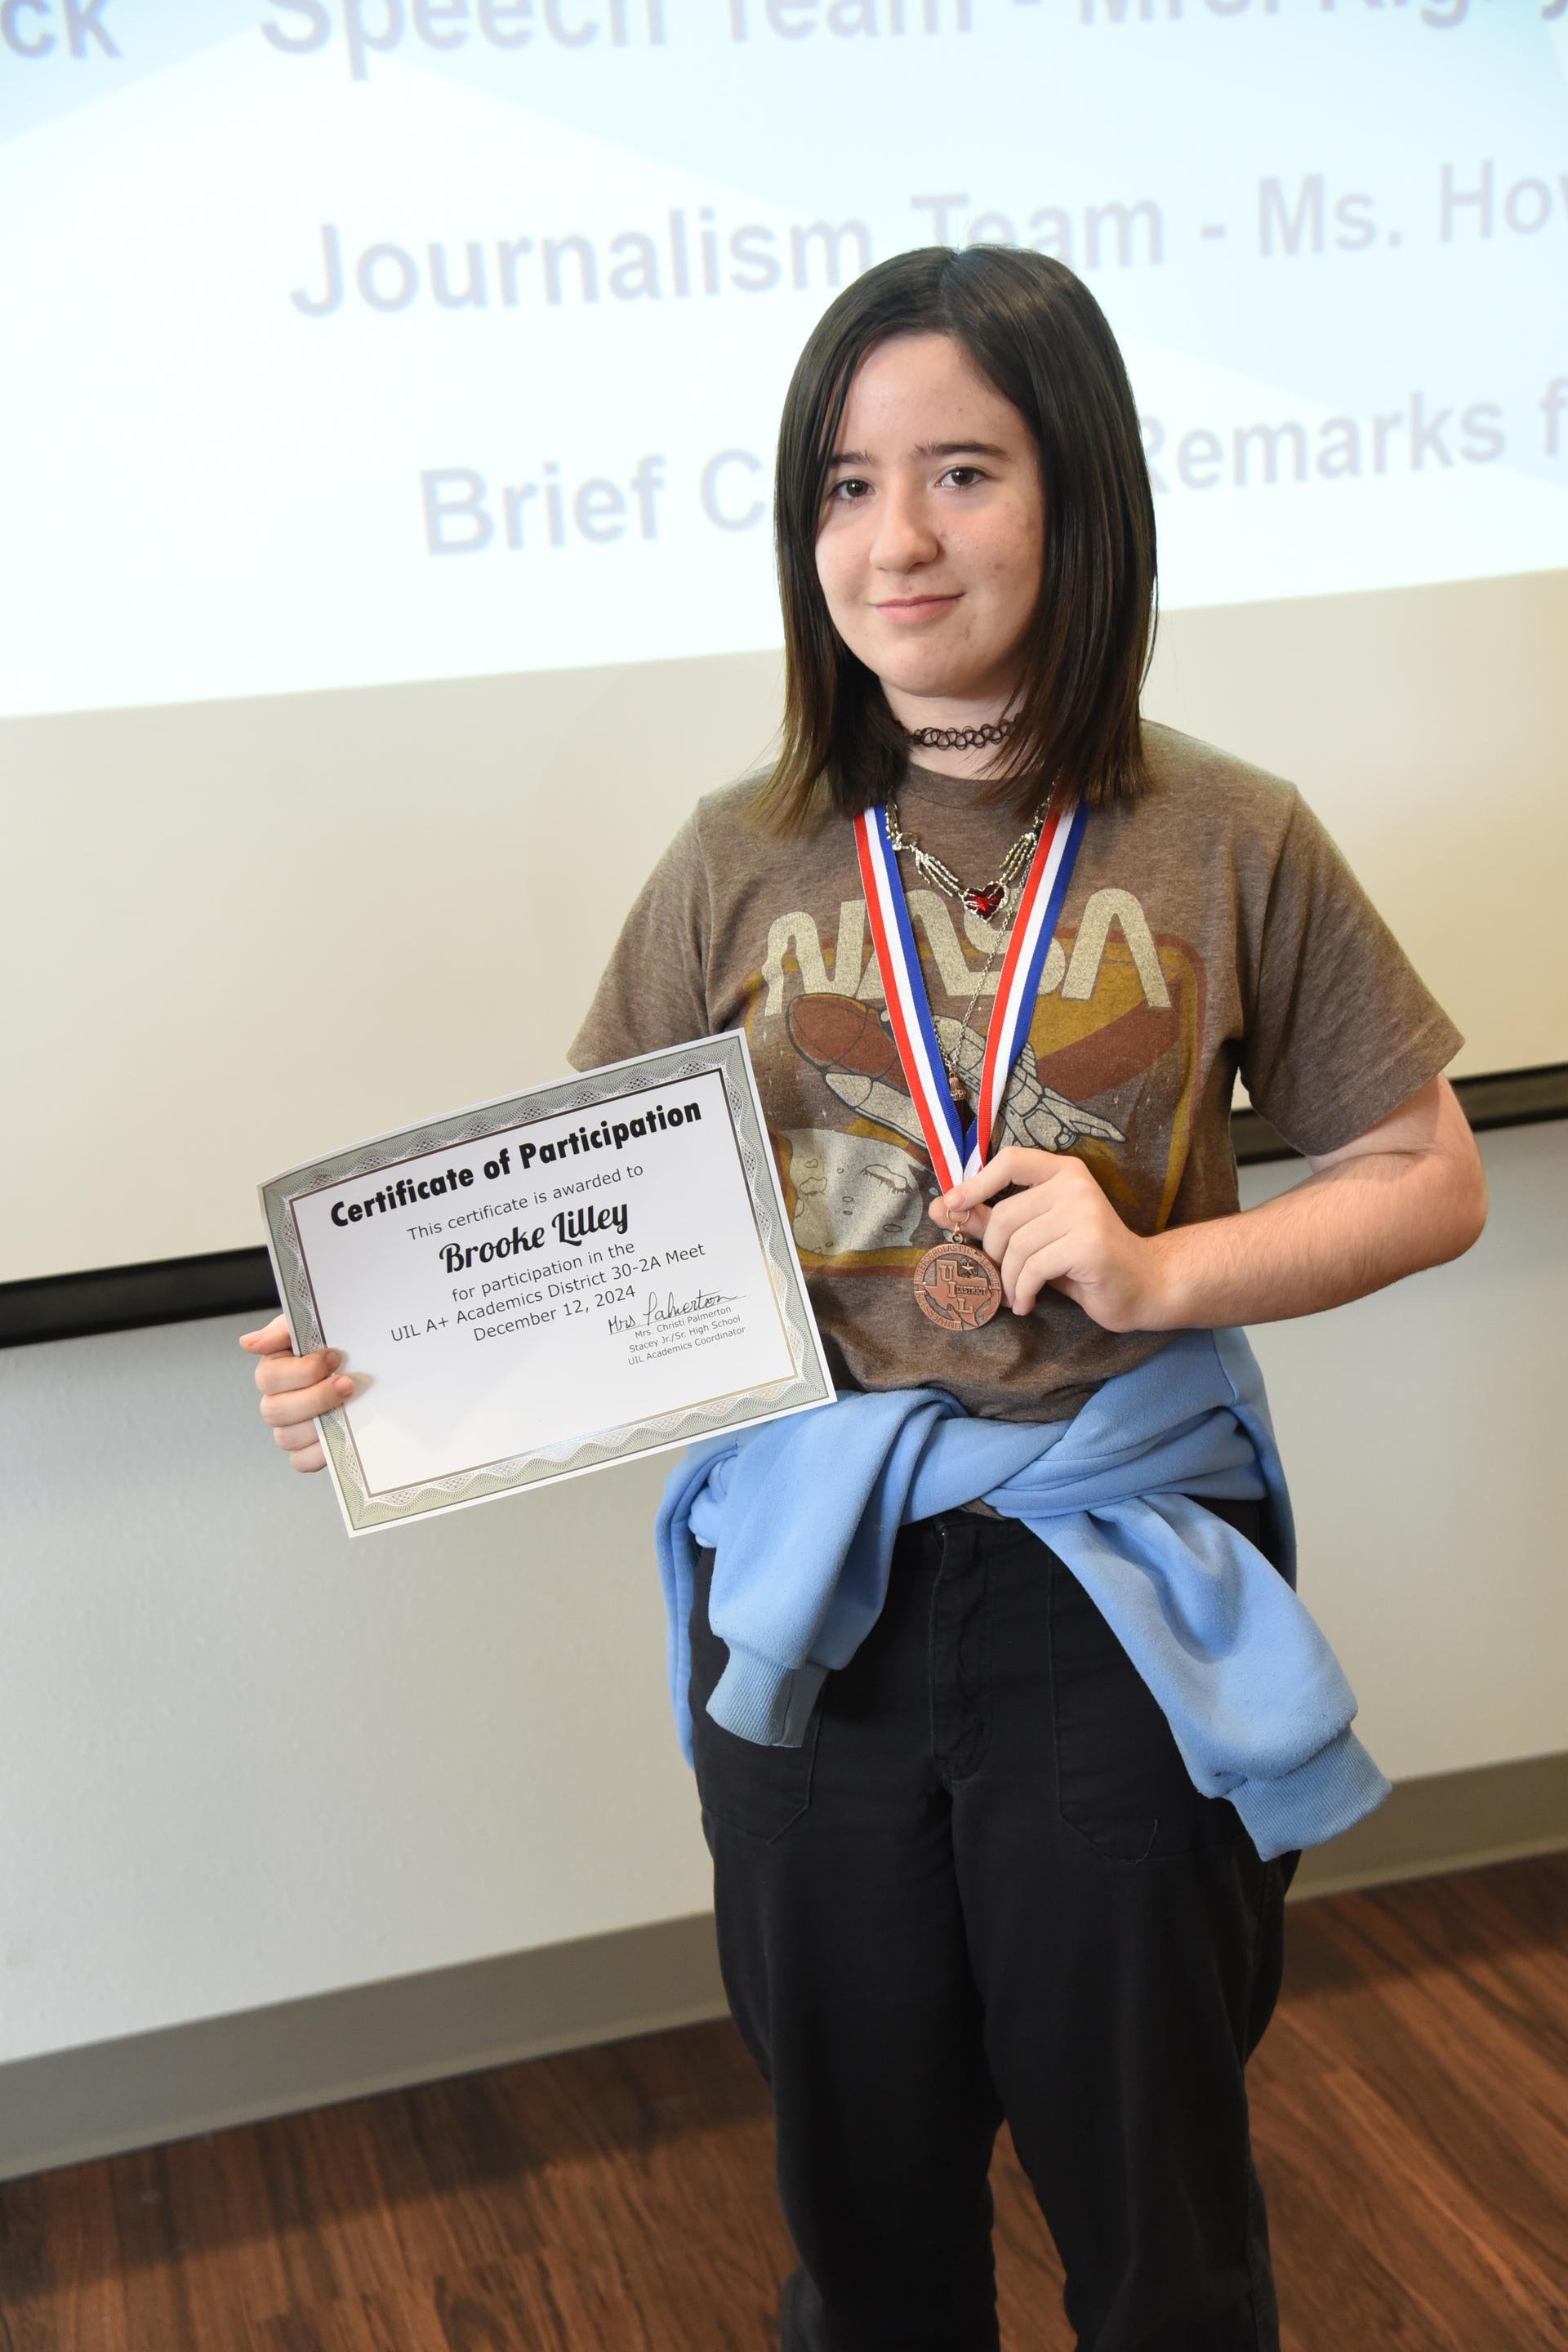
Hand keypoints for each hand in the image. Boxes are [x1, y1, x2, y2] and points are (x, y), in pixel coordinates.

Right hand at [238, 1311, 352, 1472]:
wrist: (368, 1359)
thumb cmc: (337, 1343)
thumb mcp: (313, 1325)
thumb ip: (282, 1330)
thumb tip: (248, 1343)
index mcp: (275, 1370)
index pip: (269, 1378)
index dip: (301, 1371)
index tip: (333, 1357)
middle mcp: (277, 1401)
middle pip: (275, 1411)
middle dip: (315, 1398)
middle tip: (346, 1383)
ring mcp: (291, 1427)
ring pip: (286, 1438)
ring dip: (319, 1424)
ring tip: (348, 1408)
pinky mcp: (308, 1449)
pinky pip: (300, 1461)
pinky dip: (318, 1453)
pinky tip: (340, 1434)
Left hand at [932, 1147, 1167, 1332]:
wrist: (1141, 1285)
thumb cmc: (1082, 1260)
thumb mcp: (1034, 1235)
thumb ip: (990, 1219)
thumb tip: (941, 1208)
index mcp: (1063, 1172)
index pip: (1010, 1160)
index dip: (975, 1182)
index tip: (951, 1208)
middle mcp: (1075, 1185)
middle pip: (1006, 1215)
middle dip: (993, 1253)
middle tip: (998, 1277)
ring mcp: (1085, 1212)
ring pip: (1018, 1246)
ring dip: (1009, 1280)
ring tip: (1016, 1296)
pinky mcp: (1089, 1244)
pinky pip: (1034, 1268)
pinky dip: (1023, 1291)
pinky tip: (1027, 1303)